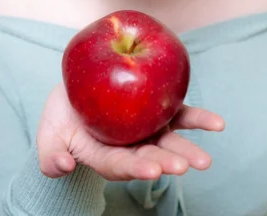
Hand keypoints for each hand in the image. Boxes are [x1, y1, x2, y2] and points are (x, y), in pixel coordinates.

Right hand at [37, 82, 224, 181]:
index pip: (121, 165)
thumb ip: (50, 156)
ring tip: (205, 158)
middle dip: (168, 163)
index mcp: (105, 156)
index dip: (136, 168)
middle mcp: (130, 147)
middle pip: (151, 157)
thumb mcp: (49, 136)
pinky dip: (198, 120)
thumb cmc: (60, 120)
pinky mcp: (155, 110)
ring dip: (188, 148)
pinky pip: (179, 114)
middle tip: (185, 167)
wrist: (73, 96)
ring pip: (170, 140)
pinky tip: (217, 124)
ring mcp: (145, 130)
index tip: (152, 170)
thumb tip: (62, 167)